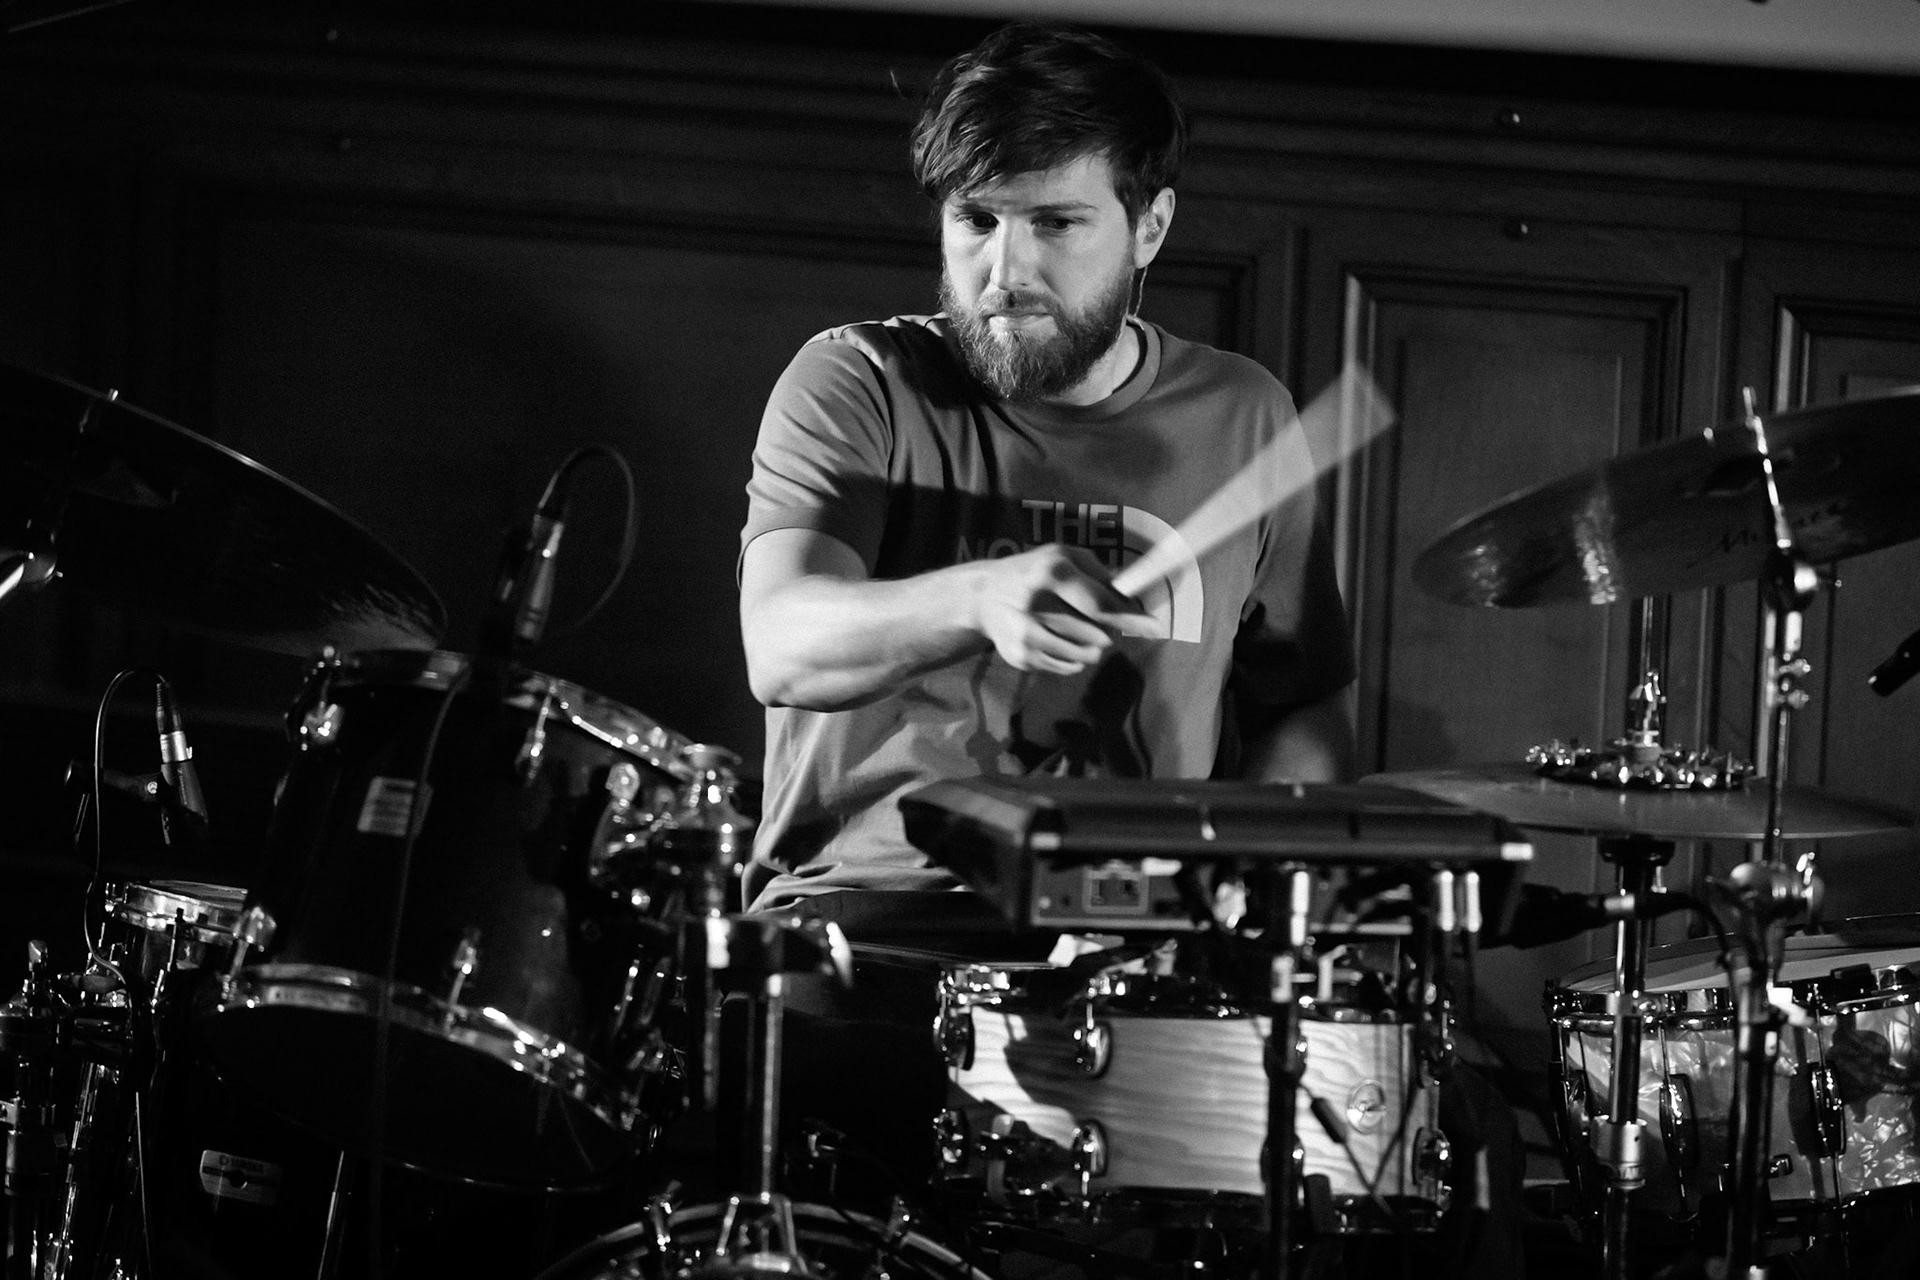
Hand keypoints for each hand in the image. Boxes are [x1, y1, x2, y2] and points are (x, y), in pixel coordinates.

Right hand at [970, 545, 1158, 673]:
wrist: (983, 597)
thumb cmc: (1033, 571)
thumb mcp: (1062, 555)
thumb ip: (1099, 571)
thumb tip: (1131, 596)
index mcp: (1052, 572)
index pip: (1100, 604)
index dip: (1130, 618)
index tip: (1155, 627)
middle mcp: (1037, 603)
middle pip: (1097, 636)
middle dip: (1108, 632)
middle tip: (1101, 624)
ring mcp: (1028, 635)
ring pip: (1086, 656)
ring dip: (1092, 648)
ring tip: (1077, 631)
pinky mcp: (1022, 657)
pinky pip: (1068, 668)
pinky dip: (1072, 658)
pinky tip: (1056, 640)